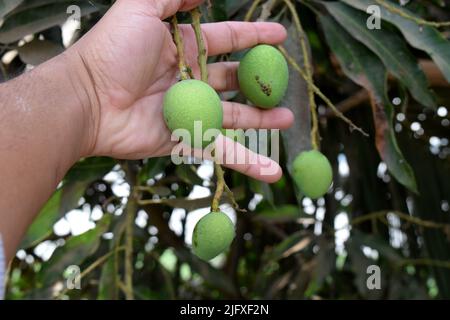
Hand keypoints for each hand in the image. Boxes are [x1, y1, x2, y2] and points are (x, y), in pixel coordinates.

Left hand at [69, 0, 292, 181]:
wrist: (87, 101)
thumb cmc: (111, 52)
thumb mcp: (140, 8)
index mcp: (183, 49)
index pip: (228, 40)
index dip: (254, 36)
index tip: (281, 37)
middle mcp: (189, 79)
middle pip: (235, 80)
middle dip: (260, 82)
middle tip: (283, 85)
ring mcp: (188, 110)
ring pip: (233, 116)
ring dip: (261, 120)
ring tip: (287, 119)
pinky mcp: (184, 139)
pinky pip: (220, 150)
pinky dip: (246, 162)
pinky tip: (271, 172)